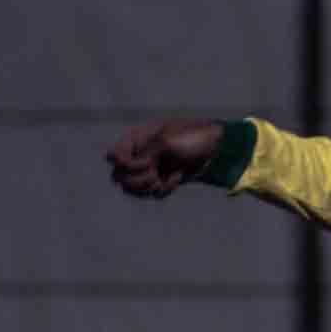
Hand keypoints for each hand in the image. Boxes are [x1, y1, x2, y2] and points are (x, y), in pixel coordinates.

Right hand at [107, 120, 223, 198]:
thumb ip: (141, 157)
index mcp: (137, 139)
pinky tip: (177, 177)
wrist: (216, 149)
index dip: (122, 164)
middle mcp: (140, 155)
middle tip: (153, 173)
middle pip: (119, 177)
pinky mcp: (163, 181)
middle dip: (136, 178)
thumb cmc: (191, 138)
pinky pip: (153, 193)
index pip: (114, 156)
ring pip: (134, 189)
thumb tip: (119, 171)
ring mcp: (151, 169)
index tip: (135, 163)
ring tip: (161, 179)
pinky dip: (165, 188)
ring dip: (148, 187)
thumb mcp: (165, 143)